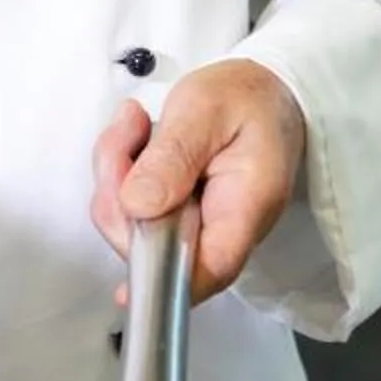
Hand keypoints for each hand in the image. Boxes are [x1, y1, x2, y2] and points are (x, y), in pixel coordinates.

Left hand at [90, 59, 306, 302]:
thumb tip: (139, 205)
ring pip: (134, 227)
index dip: (166, 284)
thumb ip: (174, 156)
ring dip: (115, 175)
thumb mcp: (206, 110)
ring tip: (134, 123)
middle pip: (157, 249)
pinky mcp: (175, 214)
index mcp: (246, 206)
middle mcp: (222, 227)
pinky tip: (135, 135)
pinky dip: (120, 171)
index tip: (125, 291)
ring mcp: (197, 224)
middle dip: (118, 196)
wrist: (264, 89)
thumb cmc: (246, 97)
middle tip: (127, 132)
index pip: (210, 267)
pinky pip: (132, 209)